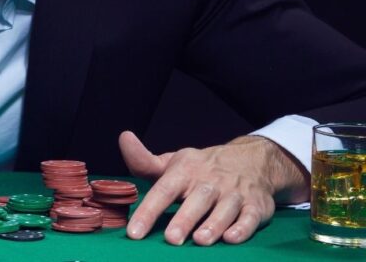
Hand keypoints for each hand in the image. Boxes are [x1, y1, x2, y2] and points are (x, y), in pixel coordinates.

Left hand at [119, 130, 308, 245]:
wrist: (251, 160)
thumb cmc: (202, 169)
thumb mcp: (174, 163)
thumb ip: (145, 161)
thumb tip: (124, 138)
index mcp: (185, 171)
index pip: (164, 189)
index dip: (148, 210)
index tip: (134, 232)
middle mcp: (210, 181)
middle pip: (196, 199)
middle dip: (184, 219)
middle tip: (171, 239)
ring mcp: (234, 193)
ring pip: (224, 209)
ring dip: (213, 224)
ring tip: (200, 240)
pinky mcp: (256, 206)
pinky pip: (250, 217)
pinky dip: (243, 228)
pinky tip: (232, 238)